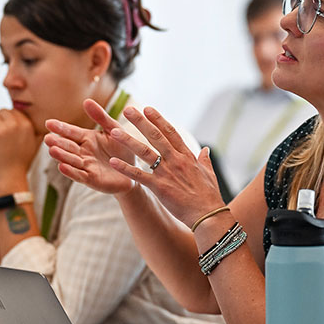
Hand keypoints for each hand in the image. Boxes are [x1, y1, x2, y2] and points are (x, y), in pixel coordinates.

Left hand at [0, 109, 40, 187]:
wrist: (9, 178)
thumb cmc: (20, 163)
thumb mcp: (34, 146)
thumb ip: (36, 132)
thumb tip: (39, 122)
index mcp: (27, 125)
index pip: (15, 111)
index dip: (8, 119)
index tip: (4, 126)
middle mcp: (17, 124)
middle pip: (3, 112)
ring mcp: (3, 129)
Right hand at [44, 99, 138, 195]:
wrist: (134, 170)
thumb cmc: (123, 148)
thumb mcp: (113, 129)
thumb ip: (101, 117)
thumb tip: (87, 100)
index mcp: (87, 138)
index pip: (71, 132)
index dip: (60, 128)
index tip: (49, 123)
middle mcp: (83, 152)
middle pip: (68, 146)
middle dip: (58, 143)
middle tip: (47, 138)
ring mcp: (86, 166)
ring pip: (71, 160)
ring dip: (62, 156)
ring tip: (52, 151)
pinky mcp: (91, 179)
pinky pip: (79, 175)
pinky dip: (70, 172)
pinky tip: (62, 167)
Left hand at [108, 105, 223, 227]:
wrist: (208, 215)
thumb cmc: (209, 196)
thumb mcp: (209, 174)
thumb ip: (204, 160)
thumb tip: (205, 150)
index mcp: (187, 156)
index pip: (171, 132)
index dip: (158, 119)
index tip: (148, 109)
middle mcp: (175, 160)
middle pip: (156, 136)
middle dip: (141, 122)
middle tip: (128, 109)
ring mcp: (167, 173)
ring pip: (145, 152)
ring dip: (129, 141)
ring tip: (114, 131)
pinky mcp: (159, 187)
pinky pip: (139, 175)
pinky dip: (126, 168)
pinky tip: (114, 161)